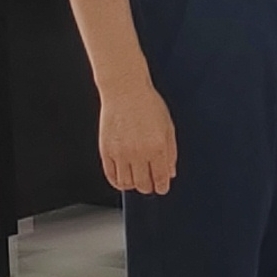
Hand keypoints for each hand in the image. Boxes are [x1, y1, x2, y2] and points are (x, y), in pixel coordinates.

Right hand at [98, 80, 178, 197]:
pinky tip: (122, 178)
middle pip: (143, 185)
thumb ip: (170, 152)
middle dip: (148, 187)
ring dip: (133, 185)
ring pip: (127, 184)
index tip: (161, 186)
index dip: (162, 186)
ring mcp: (120, 153)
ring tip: (136, 179)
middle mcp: (138, 152)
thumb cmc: (147, 103)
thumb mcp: (168, 127)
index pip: (161, 179)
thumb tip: (170, 172)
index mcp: (157, 147)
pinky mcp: (106, 151)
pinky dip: (117, 181)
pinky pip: (111, 175)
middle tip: (150, 184)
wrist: (124, 89)